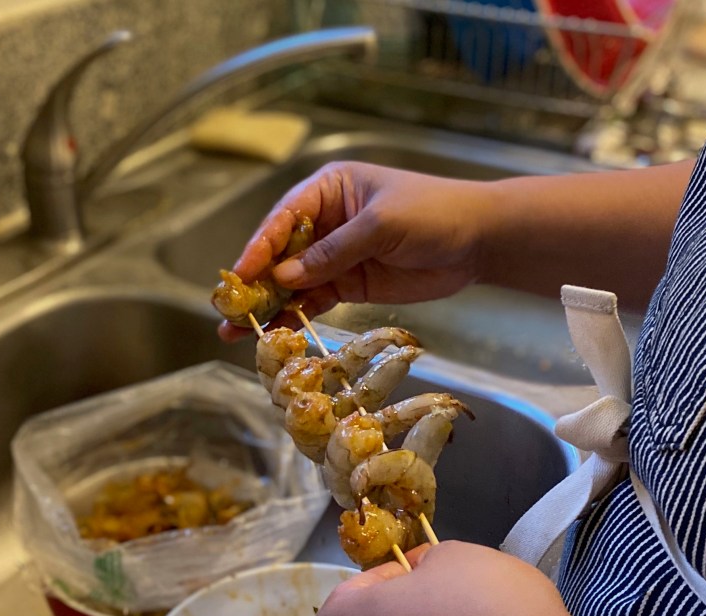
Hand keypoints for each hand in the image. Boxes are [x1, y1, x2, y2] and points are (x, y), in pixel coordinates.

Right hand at [219, 162, 495, 339]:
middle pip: (279, 254)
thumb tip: (285, 278)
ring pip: (291, 282)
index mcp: (328, 190)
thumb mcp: (380, 226)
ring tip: (236, 333)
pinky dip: (293, 317)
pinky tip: (273, 335)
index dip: (257, 249)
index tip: (238, 277)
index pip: (283, 220)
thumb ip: (332, 252)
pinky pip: (312, 301)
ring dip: (266, 306)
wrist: (479, 241)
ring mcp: (335, 256)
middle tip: (226, 312)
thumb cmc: (434, 214)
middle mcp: (324, 222)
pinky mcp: (349, 285)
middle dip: (253, 283)